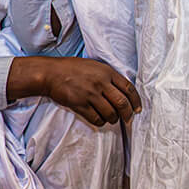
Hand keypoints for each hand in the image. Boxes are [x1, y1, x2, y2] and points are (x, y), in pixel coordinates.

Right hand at [14, 56, 140, 125]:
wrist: (51, 73)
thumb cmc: (73, 68)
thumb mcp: (95, 66)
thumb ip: (109, 76)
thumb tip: (124, 91)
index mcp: (107, 72)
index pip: (129, 88)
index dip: (136, 101)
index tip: (137, 109)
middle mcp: (101, 83)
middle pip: (122, 103)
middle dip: (128, 114)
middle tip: (128, 119)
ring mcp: (90, 94)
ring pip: (111, 113)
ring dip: (114, 119)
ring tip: (112, 119)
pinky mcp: (80, 104)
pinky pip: (96, 119)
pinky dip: (101, 122)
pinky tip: (100, 120)